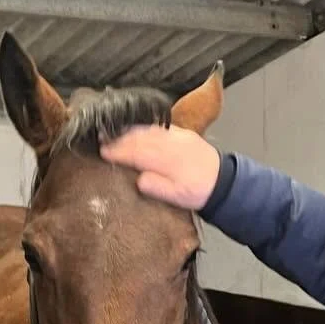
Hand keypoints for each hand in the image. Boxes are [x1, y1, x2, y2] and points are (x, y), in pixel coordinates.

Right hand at [99, 124, 221, 210]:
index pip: (137, 152)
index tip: (103, 152)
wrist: (223, 181)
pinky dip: (143, 127)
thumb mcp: (176, 197)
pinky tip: (134, 129)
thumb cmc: (196, 192)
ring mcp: (177, 136)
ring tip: (113, 133)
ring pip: (148, 130)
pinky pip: (158, 126)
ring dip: (129, 130)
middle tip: (101, 140)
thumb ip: (156, 186)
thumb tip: (138, 178)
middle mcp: (172, 144)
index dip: (118, 151)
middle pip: (140, 138)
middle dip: (119, 138)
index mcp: (168, 160)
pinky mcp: (182, 132)